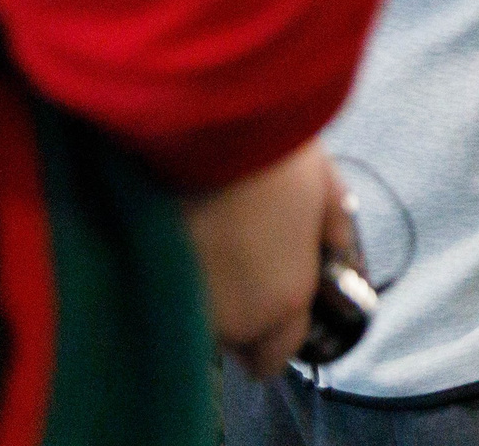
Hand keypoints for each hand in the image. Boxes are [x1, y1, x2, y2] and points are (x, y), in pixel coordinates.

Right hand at [181, 140, 355, 377]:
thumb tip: (339, 254)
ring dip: (203, 290)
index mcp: (282, 301)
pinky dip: (171, 270)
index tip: (275, 299)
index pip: (275, 359)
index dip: (279, 333)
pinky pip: (161, 289)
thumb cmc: (272, 150)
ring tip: (207, 235)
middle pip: (232, 339)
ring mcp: (181, 302)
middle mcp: (229, 318)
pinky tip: (177, 229)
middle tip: (241, 257)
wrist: (203, 119)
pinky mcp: (140, 277)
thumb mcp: (325, 186)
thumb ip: (334, 232)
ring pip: (195, 316)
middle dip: (240, 310)